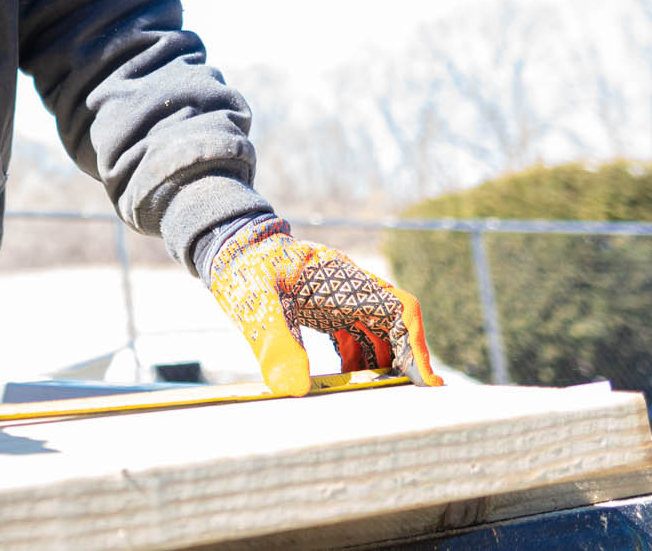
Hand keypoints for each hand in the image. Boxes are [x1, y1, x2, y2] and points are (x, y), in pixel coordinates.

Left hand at [207, 217, 441, 396]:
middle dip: (402, 364)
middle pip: (393, 328)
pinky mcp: (322, 311)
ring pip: (374, 336)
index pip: (400, 310)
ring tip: (377, 401)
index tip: (425, 381)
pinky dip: (355, 363)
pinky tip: (345, 385)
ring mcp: (337, 300)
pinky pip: (351, 339)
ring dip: (379, 367)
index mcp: (345, 279)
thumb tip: (292, 390)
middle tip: (407, 403)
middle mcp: (349, 289)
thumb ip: (276, 343)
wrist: (225, 247)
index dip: (416, 346)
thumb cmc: (243, 268)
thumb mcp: (258, 303)